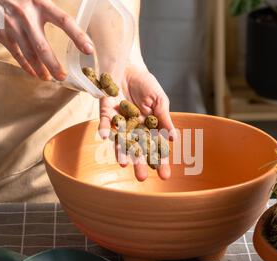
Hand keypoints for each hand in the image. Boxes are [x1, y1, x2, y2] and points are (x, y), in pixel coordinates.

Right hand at [0, 0, 93, 79]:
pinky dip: (26, 66)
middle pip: (43, 47)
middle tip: (62, 77)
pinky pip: (16, 54)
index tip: (89, 50)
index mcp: (40, 3)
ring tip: (49, 78)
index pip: (64, 21)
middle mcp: (27, 16)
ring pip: (30, 54)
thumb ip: (49, 8)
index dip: (78, 36)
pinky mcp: (1, 34)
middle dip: (54, 65)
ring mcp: (13, 27)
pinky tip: (34, 73)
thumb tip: (68, 22)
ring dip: (40, 69)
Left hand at [98, 65, 175, 181]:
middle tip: (142, 178)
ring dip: (121, 152)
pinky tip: (105, 136)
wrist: (128, 66)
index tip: (164, 175)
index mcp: (148, 127)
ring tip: (124, 164)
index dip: (160, 161)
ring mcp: (119, 122)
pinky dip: (104, 128)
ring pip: (120, 140)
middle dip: (139, 163)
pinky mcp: (106, 112)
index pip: (155, 147)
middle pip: (137, 149)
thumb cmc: (146, 84)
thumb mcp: (159, 100)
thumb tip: (173, 139)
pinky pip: (104, 122)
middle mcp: (133, 128)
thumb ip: (164, 118)